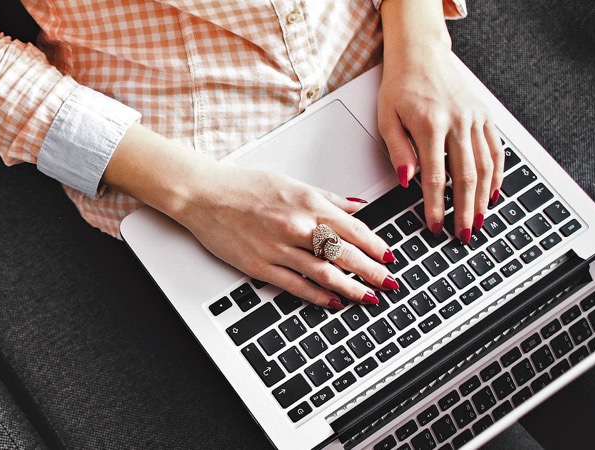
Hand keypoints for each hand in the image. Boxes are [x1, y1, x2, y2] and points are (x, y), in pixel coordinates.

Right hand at [166, 163, 397, 308]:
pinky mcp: (260, 266)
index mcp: (307, 203)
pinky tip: (334, 301)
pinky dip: (319, 295)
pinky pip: (296, 285)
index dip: (376, 246)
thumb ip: (328, 198)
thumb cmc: (243, 187)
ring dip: (352, 288)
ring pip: (325, 273)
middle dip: (372, 272)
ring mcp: (279, 248)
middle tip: (390, 283)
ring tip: (369, 297)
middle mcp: (297, 226)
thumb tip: (357, 207)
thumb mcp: (292, 184)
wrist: (204, 195)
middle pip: (345, 254)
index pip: (353, 229)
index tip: (390, 257)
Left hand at [378, 0, 505, 244]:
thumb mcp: (386, 118)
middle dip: (465, 210)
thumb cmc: (401, 85)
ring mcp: (475, 118)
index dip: (436, 206)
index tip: (435, 225)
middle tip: (464, 234)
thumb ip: (398, 150)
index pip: (435, 177)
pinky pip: (496, 149)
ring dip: (484, 198)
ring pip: (486, 166)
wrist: (421, 53)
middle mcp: (458, 122)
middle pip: (466, 176)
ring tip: (480, 221)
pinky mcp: (485, 115)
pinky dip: (497, 174)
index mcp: (430, 125)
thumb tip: (407, 181)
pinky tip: (493, 193)